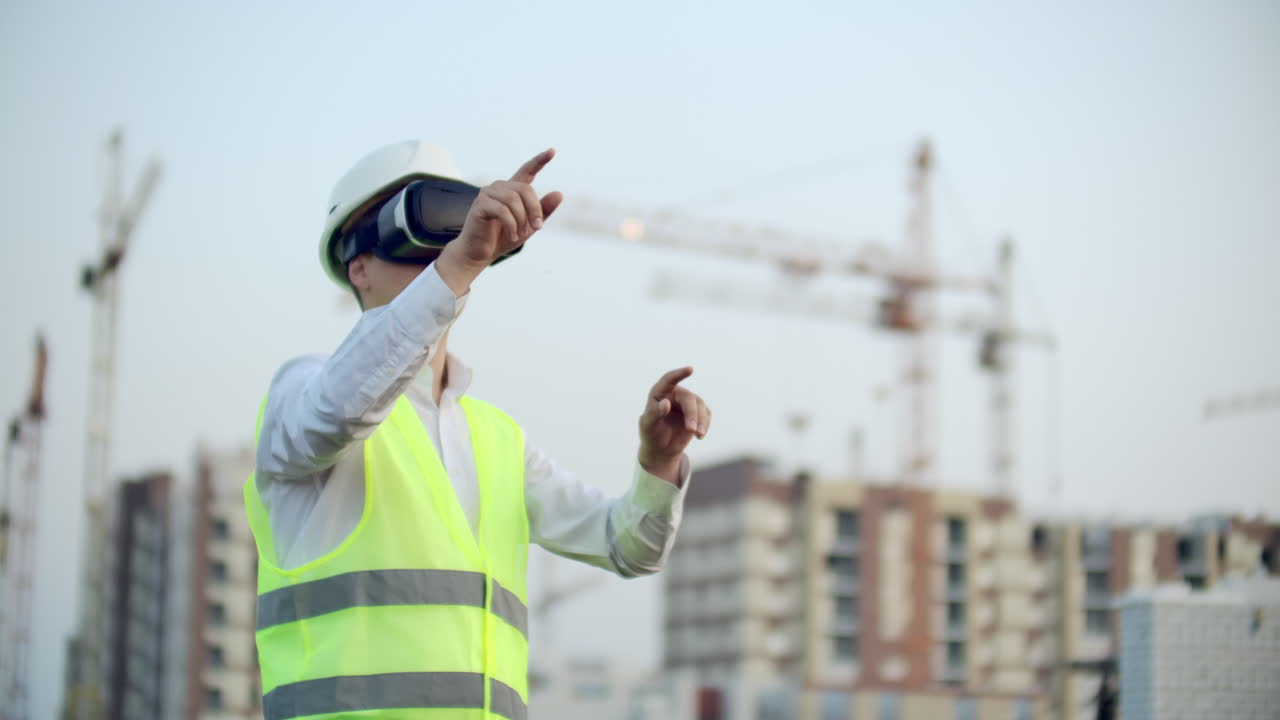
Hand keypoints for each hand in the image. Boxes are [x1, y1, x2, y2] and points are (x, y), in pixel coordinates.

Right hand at [435, 148, 563, 294]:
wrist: (480, 253)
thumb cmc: (503, 238)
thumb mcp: (529, 226)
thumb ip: (543, 211)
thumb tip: (559, 193)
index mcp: (512, 190)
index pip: (527, 170)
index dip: (540, 160)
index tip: (553, 151)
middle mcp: (500, 187)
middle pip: (525, 189)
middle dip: (535, 209)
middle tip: (537, 228)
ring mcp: (488, 193)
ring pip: (514, 200)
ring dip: (522, 220)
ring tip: (520, 234)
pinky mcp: (480, 204)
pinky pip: (503, 211)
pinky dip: (511, 225)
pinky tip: (512, 236)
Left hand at [638, 367, 710, 484]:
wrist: (661, 449)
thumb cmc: (651, 434)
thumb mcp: (648, 426)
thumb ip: (654, 414)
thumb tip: (666, 403)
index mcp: (660, 393)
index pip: (669, 379)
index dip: (680, 374)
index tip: (691, 369)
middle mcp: (675, 394)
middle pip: (688, 398)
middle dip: (692, 414)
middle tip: (691, 430)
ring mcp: (687, 402)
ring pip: (700, 405)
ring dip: (701, 420)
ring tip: (698, 435)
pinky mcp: (698, 412)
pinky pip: (706, 414)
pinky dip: (705, 424)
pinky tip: (699, 436)